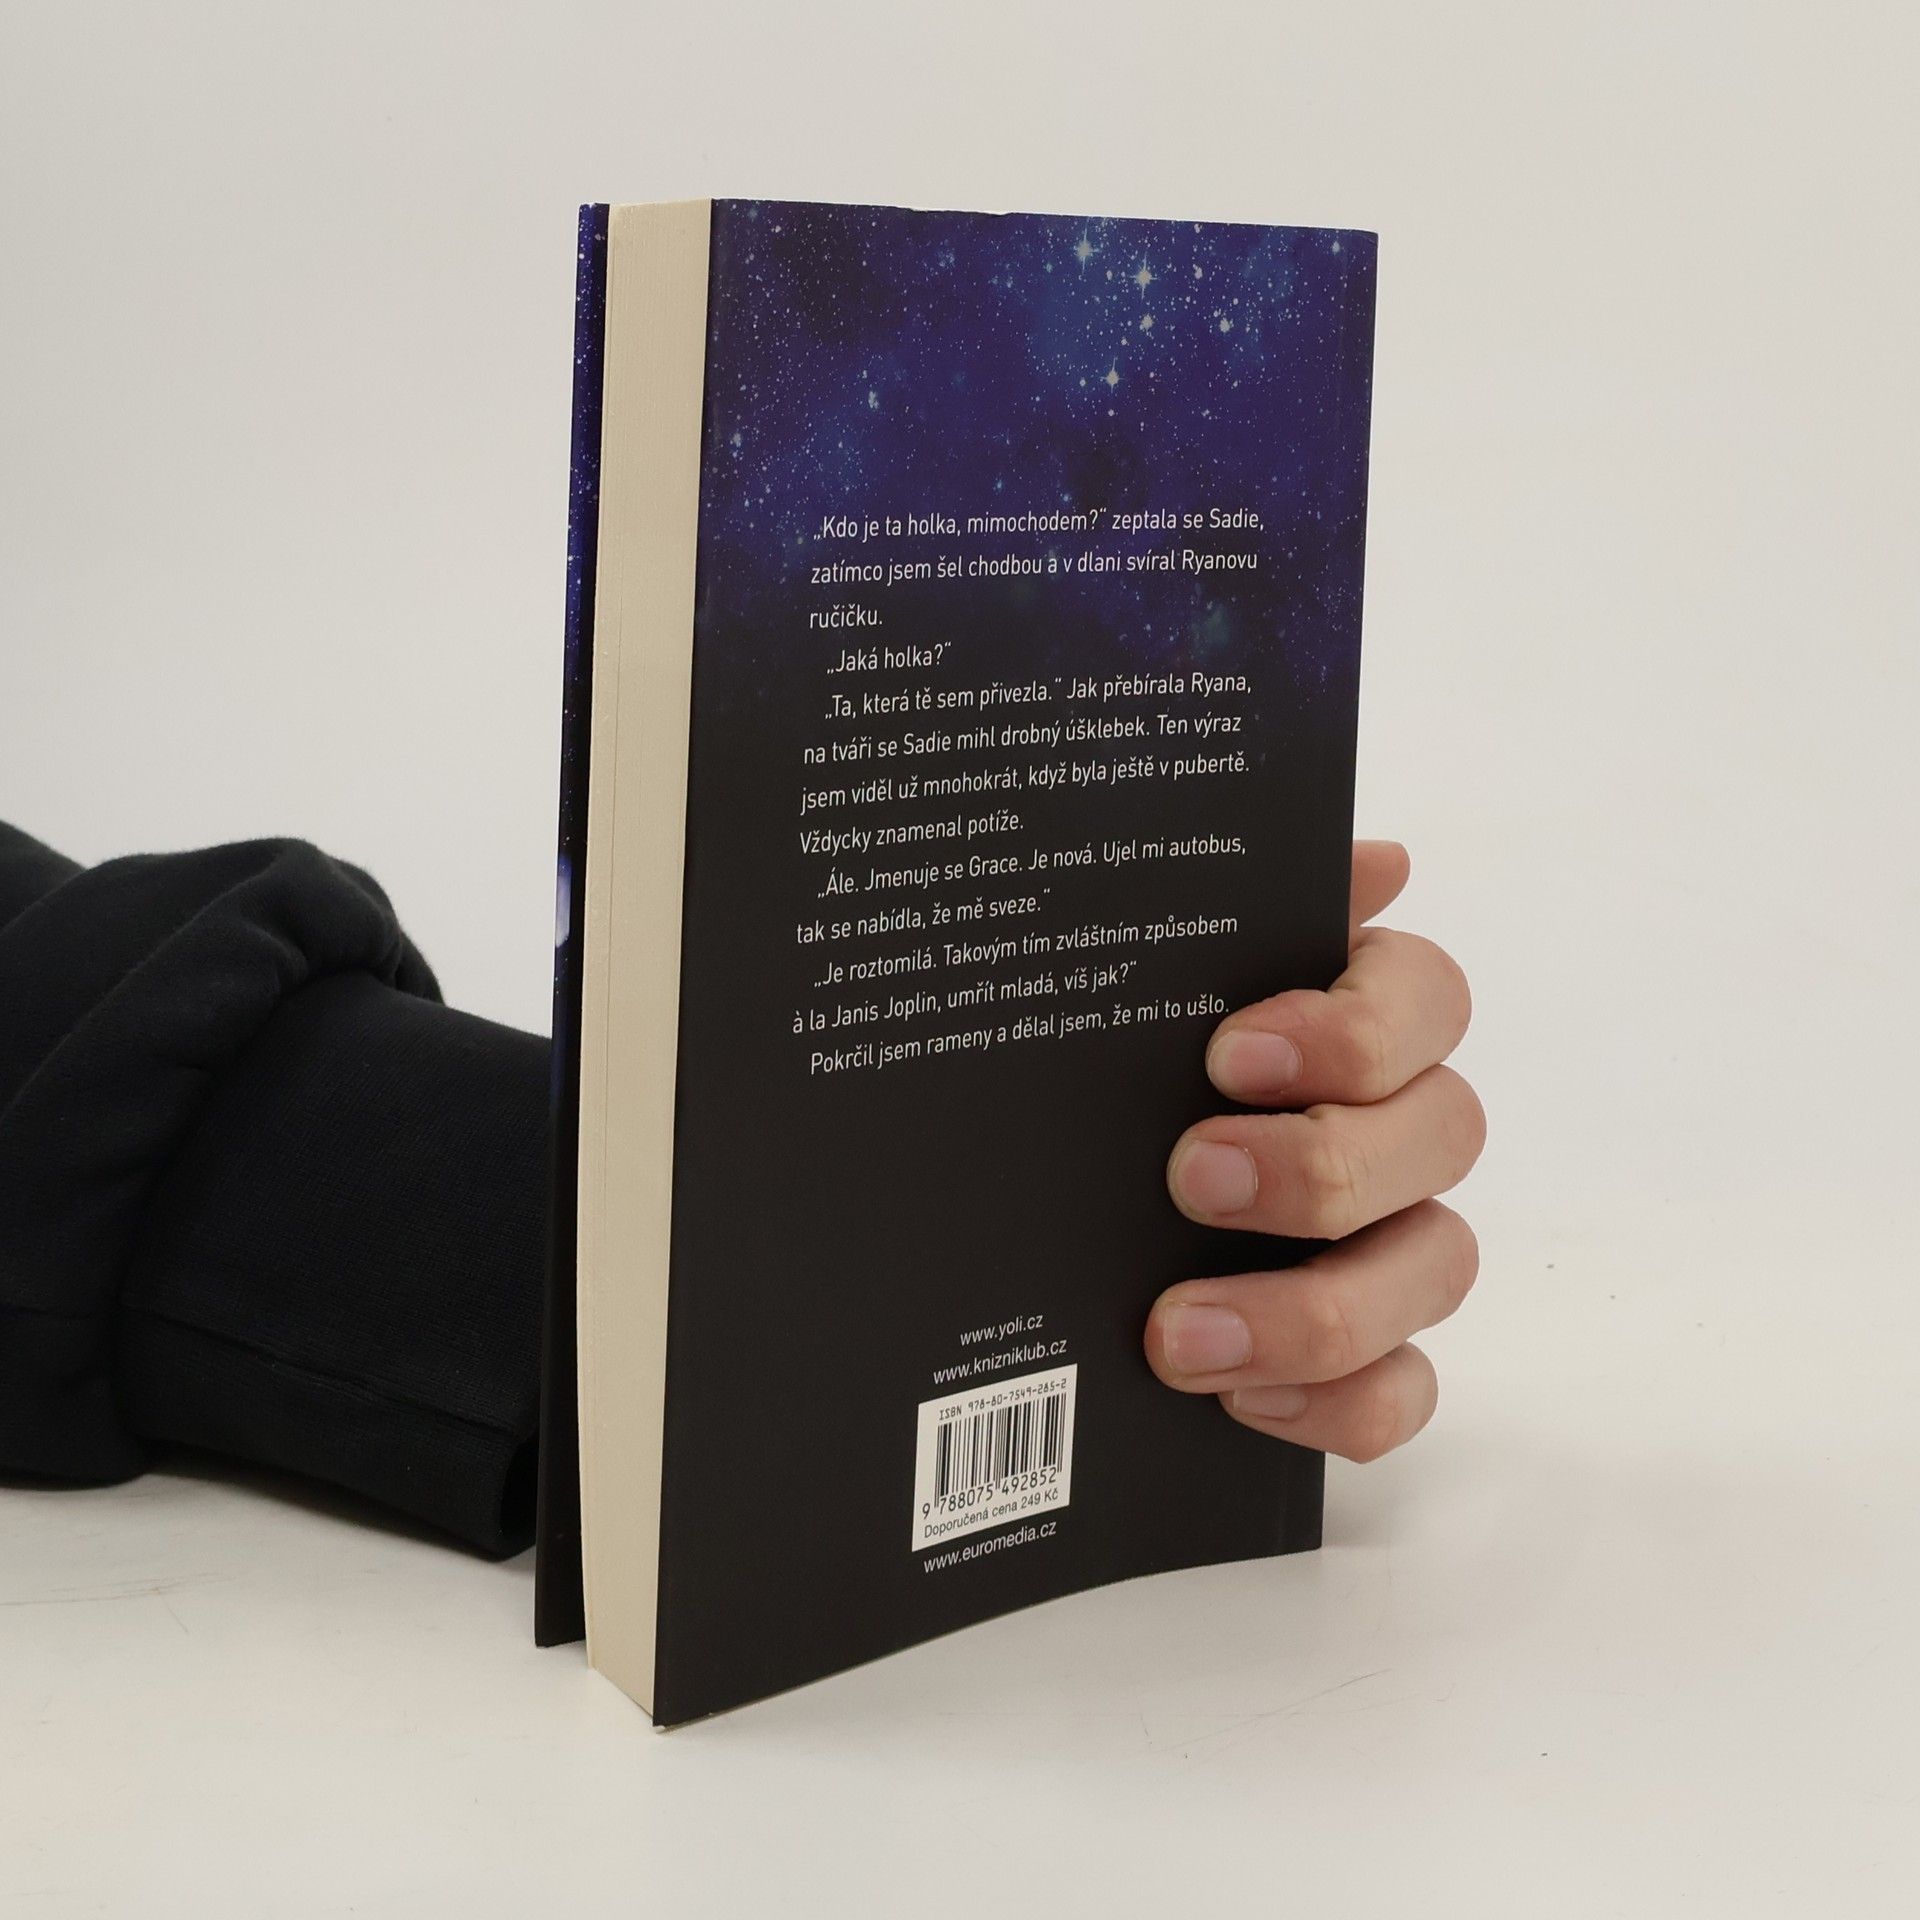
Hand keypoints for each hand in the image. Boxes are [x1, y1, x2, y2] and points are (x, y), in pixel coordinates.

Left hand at [1143, 841, 1484, 1460]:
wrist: (1051, 1200)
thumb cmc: (1123, 1070)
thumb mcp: (1147, 979)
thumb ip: (1237, 912)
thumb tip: (1380, 861)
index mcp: (1356, 1017)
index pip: (1427, 997)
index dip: (1352, 1030)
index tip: (1228, 1055)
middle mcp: (1397, 1126)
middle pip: (1445, 1134)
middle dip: (1322, 1165)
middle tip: (1191, 1180)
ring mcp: (1394, 1244)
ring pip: (1437, 1270)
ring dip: (1317, 1308)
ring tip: (1180, 1334)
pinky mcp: (1367, 1354)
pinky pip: (1404, 1393)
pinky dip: (1336, 1406)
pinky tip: (1235, 1399)